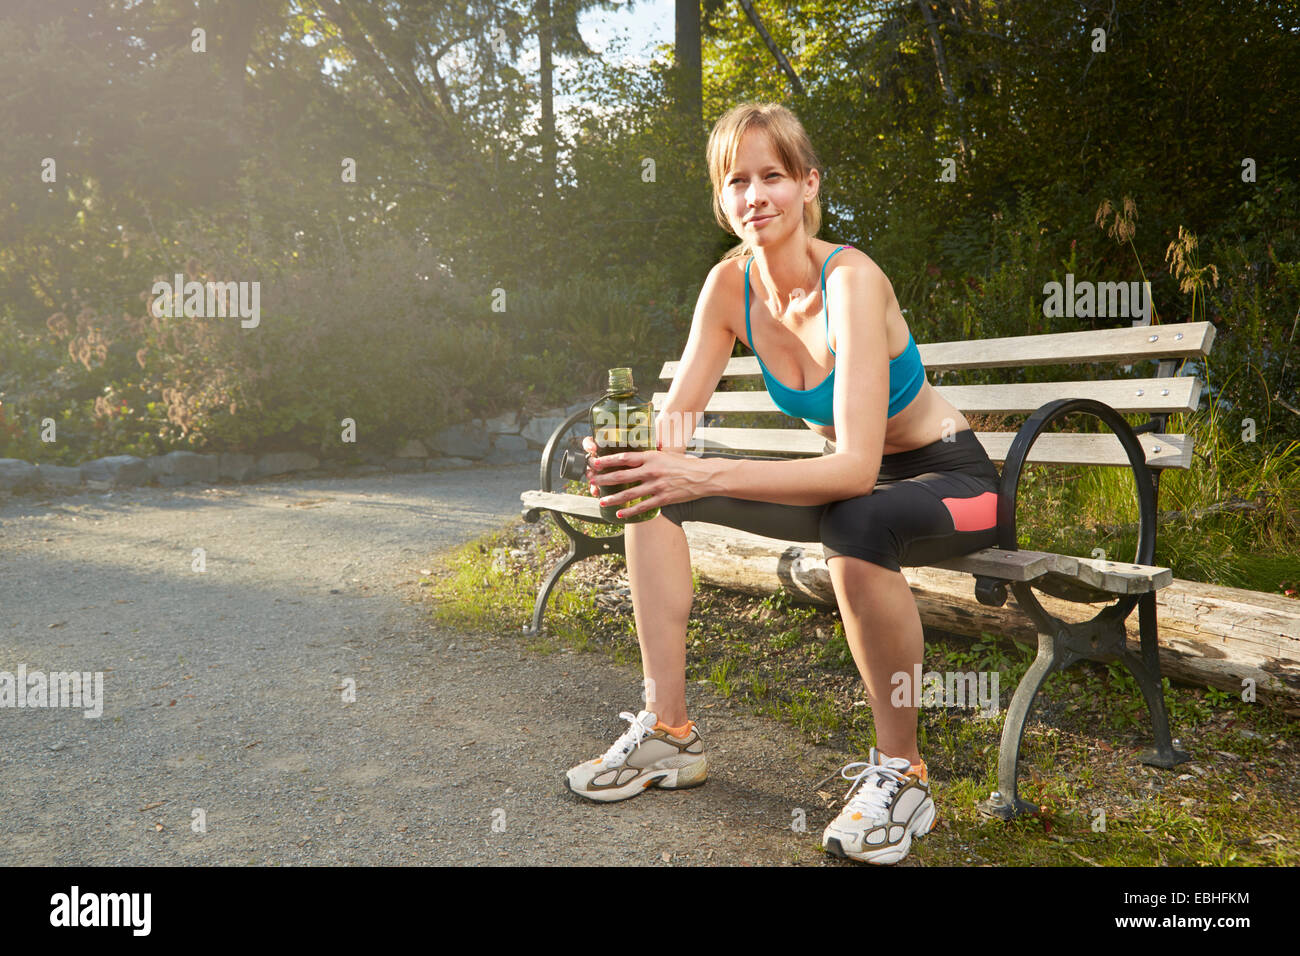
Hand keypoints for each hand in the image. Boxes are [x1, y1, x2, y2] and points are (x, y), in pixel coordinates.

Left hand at [581, 435, 713, 518]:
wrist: (703, 476)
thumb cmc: (685, 464)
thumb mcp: (666, 454)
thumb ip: (651, 456)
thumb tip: (638, 454)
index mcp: (651, 457)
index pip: (624, 457)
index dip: (608, 460)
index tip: (596, 462)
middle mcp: (651, 471)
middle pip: (622, 476)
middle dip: (604, 479)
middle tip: (592, 481)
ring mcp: (656, 486)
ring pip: (629, 494)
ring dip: (613, 498)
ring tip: (601, 500)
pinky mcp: (662, 499)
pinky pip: (642, 506)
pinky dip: (629, 512)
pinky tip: (619, 514)